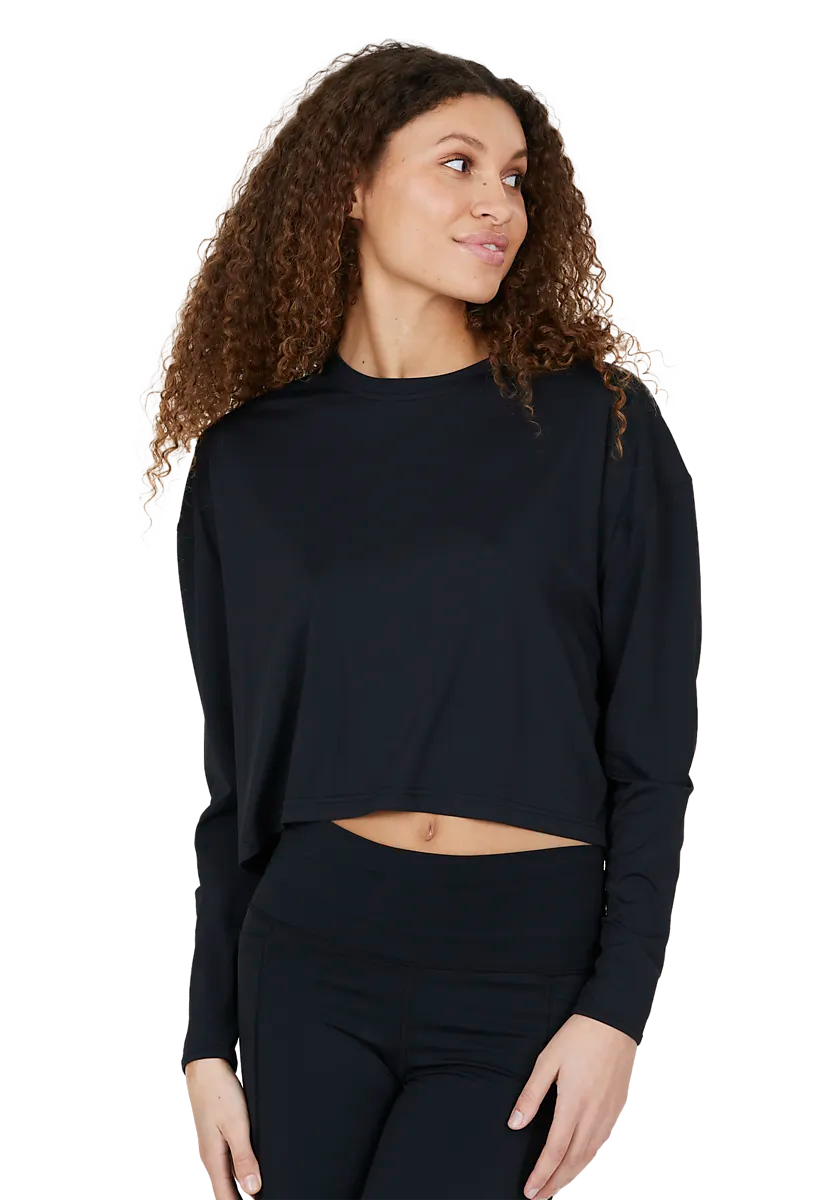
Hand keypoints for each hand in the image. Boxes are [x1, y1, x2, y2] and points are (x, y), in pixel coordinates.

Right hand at [185, 1058, 261, 1197]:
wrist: (207, 1067)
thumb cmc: (219, 1092)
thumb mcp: (236, 1126)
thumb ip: (245, 1158)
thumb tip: (253, 1188)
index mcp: (213, 1159)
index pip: (225, 1198)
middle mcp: (212, 1156)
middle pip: (227, 1189)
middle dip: (243, 1198)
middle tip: (262, 1199)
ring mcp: (214, 1145)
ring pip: (229, 1174)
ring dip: (243, 1185)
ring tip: (259, 1190)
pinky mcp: (219, 1135)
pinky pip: (230, 1160)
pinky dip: (242, 1168)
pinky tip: (253, 1166)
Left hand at [507, 1013, 636, 1198]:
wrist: (613, 1021)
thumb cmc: (578, 1037)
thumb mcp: (547, 1061)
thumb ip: (531, 1095)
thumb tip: (515, 1124)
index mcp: (573, 1103)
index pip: (555, 1150)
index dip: (541, 1173)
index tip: (529, 1190)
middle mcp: (593, 1114)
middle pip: (573, 1160)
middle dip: (554, 1182)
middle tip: (539, 1197)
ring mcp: (608, 1113)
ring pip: (589, 1155)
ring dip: (571, 1175)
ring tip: (555, 1186)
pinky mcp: (616, 1109)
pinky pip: (601, 1143)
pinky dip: (587, 1159)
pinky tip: (578, 1162)